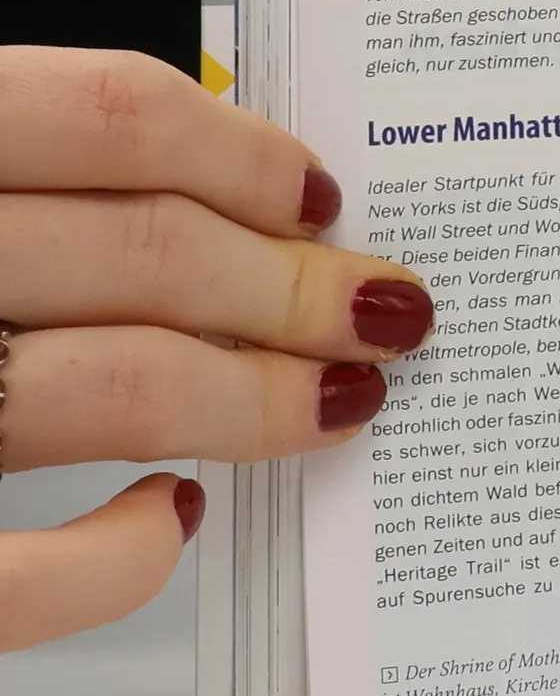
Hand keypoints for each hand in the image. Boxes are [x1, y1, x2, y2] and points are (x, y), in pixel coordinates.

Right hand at [0, 49, 435, 649]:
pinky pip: (15, 580)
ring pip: (116, 387)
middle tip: (386, 308)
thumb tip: (182, 163)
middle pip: (149, 252)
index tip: (319, 195)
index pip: (106, 116)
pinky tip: (169, 522)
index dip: (243, 154)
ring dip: (257, 397)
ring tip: (334, 399)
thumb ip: (8, 160)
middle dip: (298, 287)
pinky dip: (117, 559)